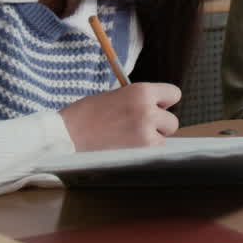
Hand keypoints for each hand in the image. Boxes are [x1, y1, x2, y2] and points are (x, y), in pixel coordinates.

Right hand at [59, 82, 180, 151]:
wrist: (67, 133)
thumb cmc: (88, 114)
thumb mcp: (117, 95)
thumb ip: (139, 100)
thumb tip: (158, 107)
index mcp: (141, 91)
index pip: (174, 94)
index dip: (164, 102)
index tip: (156, 107)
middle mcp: (147, 109)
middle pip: (173, 121)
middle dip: (160, 125)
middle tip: (140, 127)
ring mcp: (145, 131)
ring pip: (165, 138)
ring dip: (153, 140)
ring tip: (131, 138)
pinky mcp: (140, 150)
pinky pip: (154, 151)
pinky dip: (145, 152)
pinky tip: (127, 147)